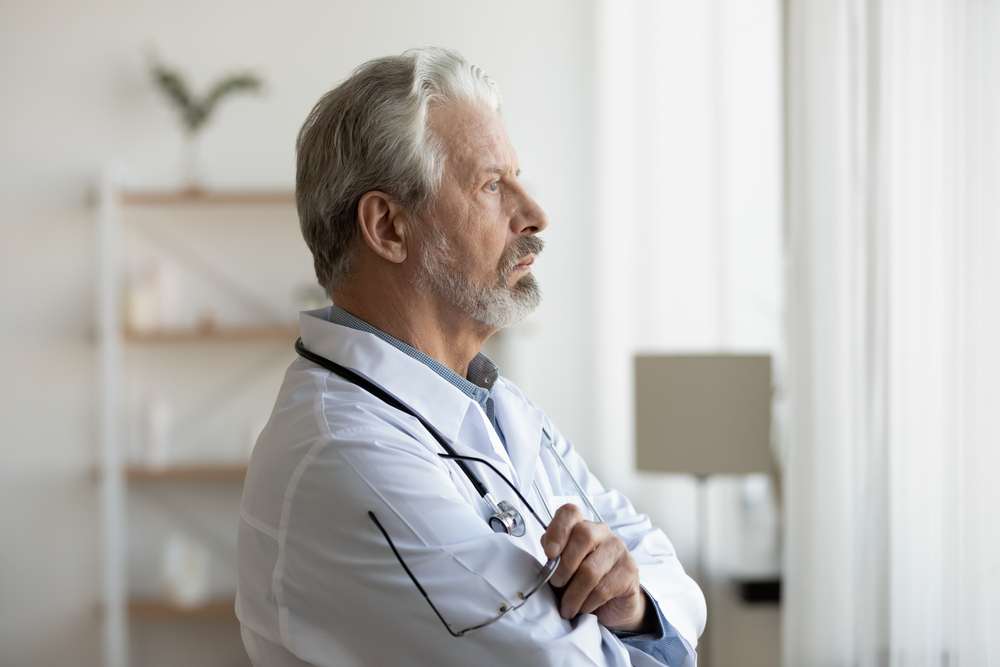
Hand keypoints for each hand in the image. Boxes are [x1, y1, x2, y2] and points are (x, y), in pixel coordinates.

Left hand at [540, 503, 648, 631]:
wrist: (611, 605)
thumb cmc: (581, 584)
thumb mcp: (561, 570)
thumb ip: (553, 560)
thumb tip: (549, 561)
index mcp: (581, 526)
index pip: (570, 513)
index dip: (558, 529)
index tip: (549, 553)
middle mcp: (602, 532)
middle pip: (583, 535)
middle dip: (564, 565)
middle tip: (557, 585)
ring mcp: (618, 549)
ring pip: (591, 570)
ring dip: (573, 594)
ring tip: (567, 608)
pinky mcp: (630, 570)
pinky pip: (602, 589)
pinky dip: (587, 603)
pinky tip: (584, 608)